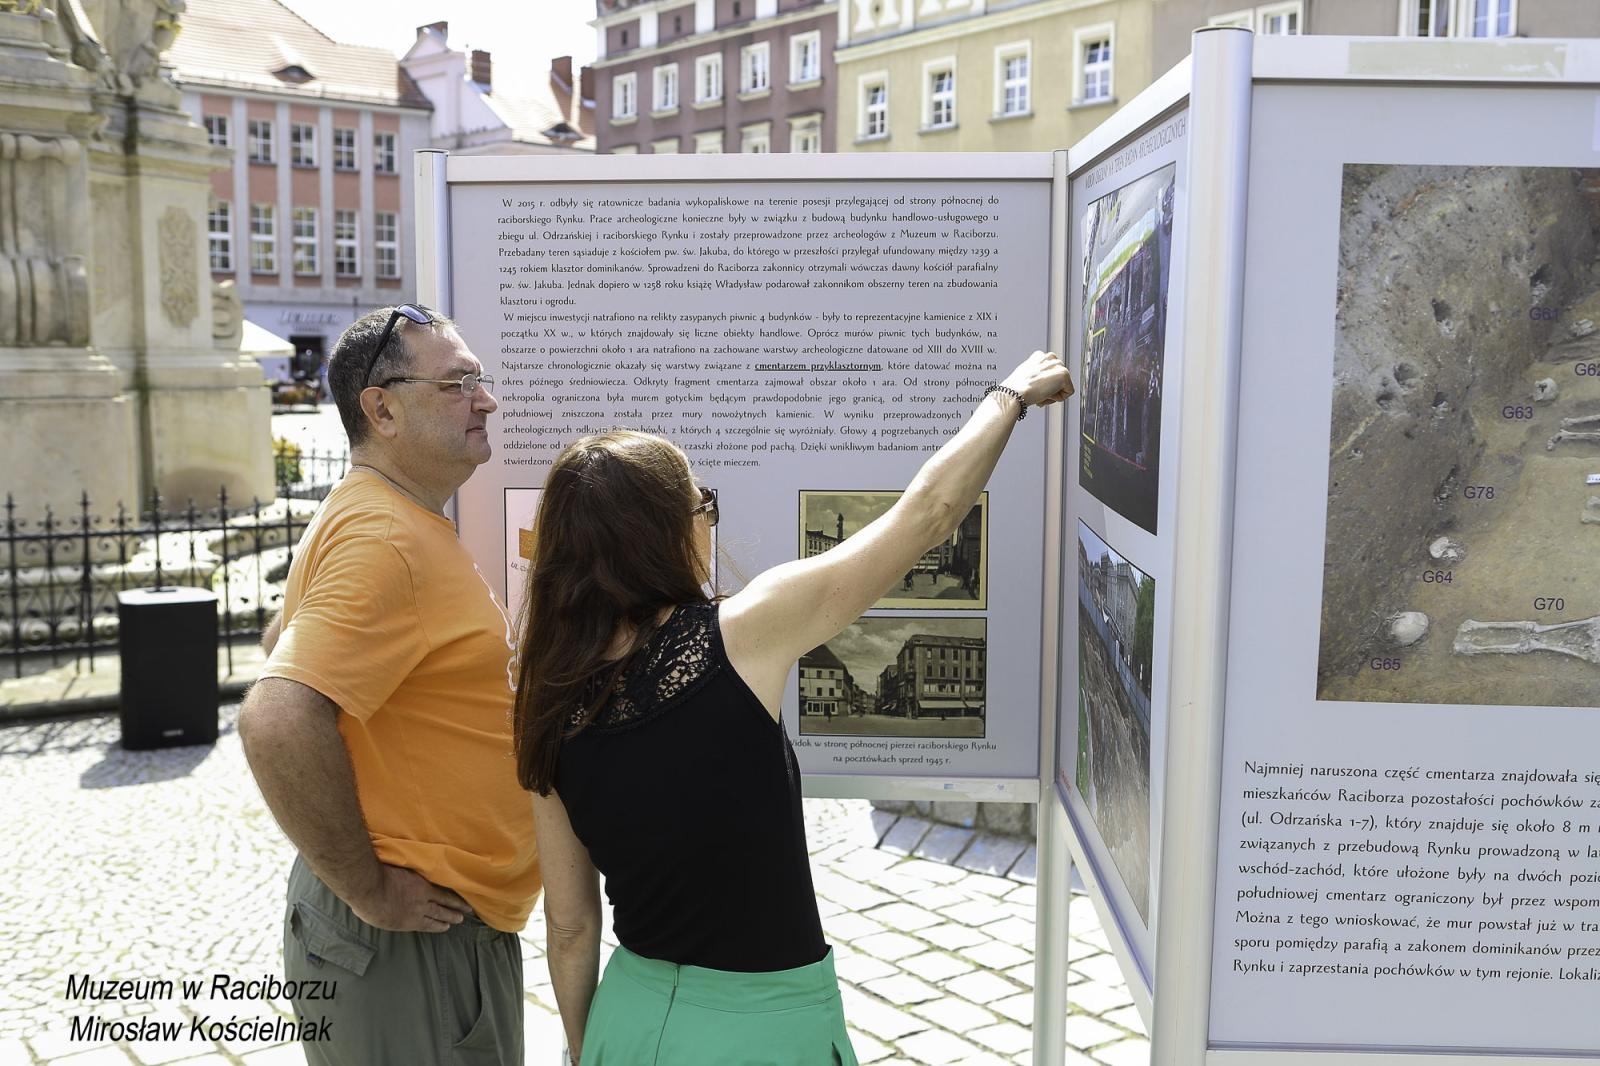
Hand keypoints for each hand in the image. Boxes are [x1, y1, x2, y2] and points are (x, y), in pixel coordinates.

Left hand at [349, 863, 473, 932]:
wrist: (371, 888)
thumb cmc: (368, 907)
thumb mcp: (379, 920)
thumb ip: (390, 917)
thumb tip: (389, 915)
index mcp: (407, 922)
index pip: (428, 925)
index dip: (438, 926)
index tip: (446, 926)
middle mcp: (419, 910)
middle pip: (439, 913)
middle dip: (451, 916)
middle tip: (462, 918)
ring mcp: (422, 895)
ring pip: (444, 900)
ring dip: (456, 904)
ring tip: (465, 906)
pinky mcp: (422, 881)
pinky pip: (439, 886)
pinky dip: (449, 890)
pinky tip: (456, 889)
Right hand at [1000, 350, 1073, 407]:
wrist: (1015, 393)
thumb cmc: (1016, 388)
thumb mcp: (1024, 377)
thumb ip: (1036, 375)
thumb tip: (1043, 384)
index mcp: (1039, 356)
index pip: (1050, 372)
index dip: (1044, 385)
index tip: (1036, 390)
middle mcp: (1049, 357)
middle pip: (1058, 379)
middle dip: (1050, 389)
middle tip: (1038, 394)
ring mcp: (1058, 365)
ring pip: (1064, 386)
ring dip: (1053, 394)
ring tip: (1040, 394)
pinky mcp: (1064, 374)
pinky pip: (1068, 392)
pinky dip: (1058, 398)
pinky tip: (1045, 395)